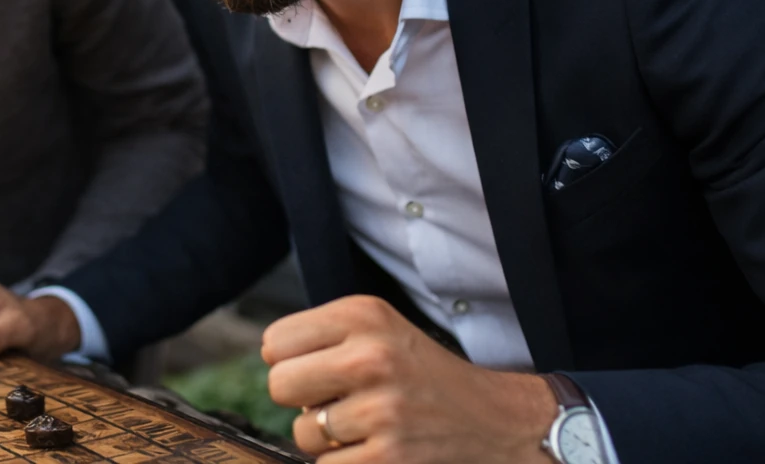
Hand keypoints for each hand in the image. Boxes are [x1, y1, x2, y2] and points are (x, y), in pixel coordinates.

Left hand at [265, 295, 556, 463]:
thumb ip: (322, 336)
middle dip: (301, 399)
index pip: (275, 342)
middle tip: (336, 401)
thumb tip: (269, 364)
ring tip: (364, 426)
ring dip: (325, 437)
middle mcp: (371, 356)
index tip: (320, 369)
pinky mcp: (389, 456)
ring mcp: (381, 409)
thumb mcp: (379, 329)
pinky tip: (374, 450)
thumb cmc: (421, 374)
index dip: (291, 361)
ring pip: (302, 431)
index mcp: (363, 316)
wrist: (496, 421)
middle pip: (278, 384)